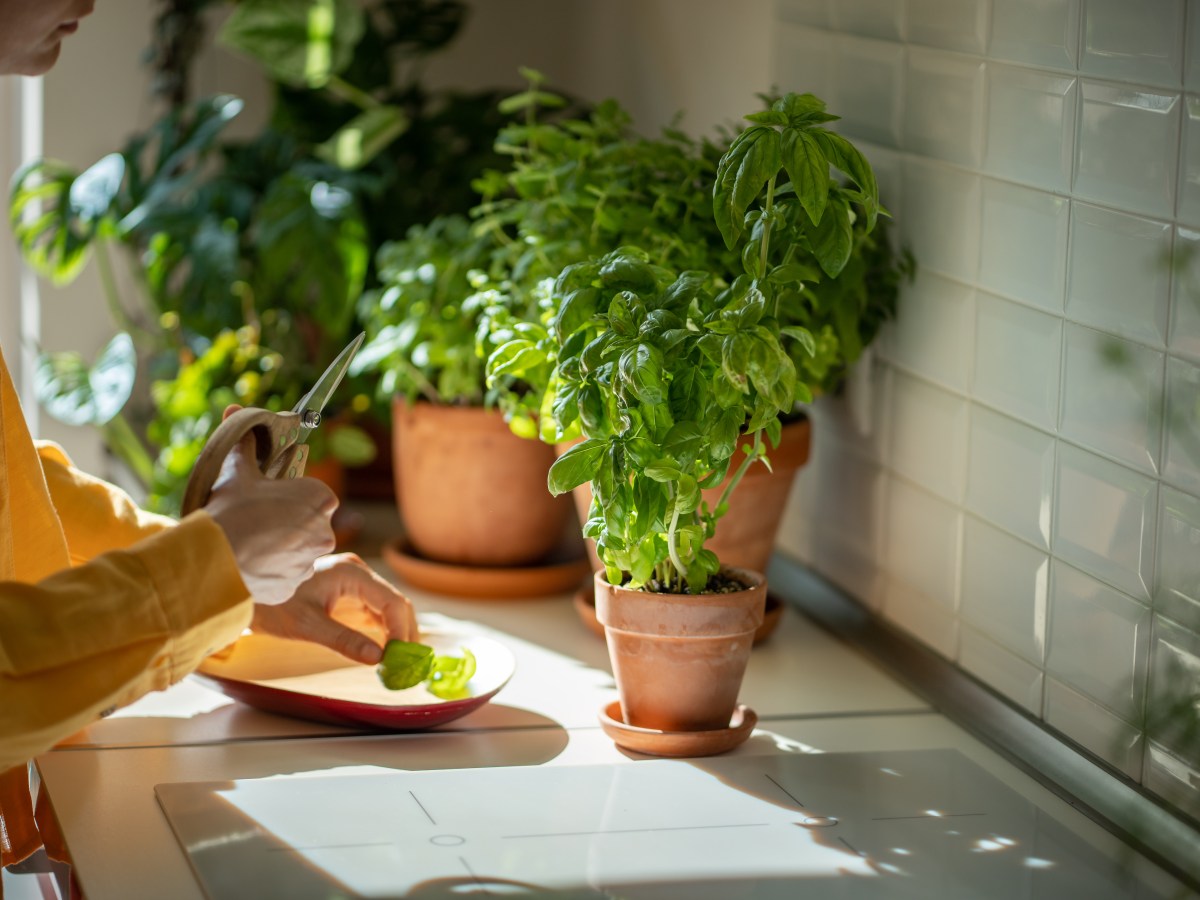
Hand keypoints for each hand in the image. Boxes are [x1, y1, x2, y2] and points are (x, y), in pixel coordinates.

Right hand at [204, 408, 337, 605]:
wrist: (214, 557)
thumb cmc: (232, 509)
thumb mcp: (238, 471)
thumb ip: (245, 444)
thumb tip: (235, 410)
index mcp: (321, 499)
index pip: (314, 497)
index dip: (291, 497)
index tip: (271, 499)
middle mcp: (326, 532)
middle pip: (309, 526)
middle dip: (289, 524)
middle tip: (258, 522)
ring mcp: (311, 562)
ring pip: (298, 553)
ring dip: (281, 549)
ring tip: (250, 544)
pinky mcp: (295, 586)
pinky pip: (286, 576)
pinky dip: (271, 572)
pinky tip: (249, 564)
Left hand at [250, 553, 418, 663]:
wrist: (245, 588)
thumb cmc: (270, 602)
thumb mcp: (307, 625)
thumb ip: (344, 640)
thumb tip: (378, 658)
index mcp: (352, 573)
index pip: (393, 602)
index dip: (402, 631)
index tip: (401, 659)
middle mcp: (358, 573)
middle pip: (396, 604)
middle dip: (404, 634)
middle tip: (405, 666)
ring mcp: (354, 582)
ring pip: (388, 609)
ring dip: (395, 634)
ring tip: (397, 663)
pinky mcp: (348, 594)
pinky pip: (375, 612)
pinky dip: (383, 632)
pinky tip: (383, 651)